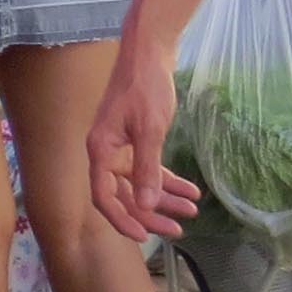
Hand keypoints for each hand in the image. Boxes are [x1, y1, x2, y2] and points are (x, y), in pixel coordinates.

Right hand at [85, 37, 200, 242]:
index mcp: (100, 150)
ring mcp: (119, 147)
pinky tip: (190, 190)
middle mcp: (105, 152)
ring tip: (191, 211)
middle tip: (178, 230)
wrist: (149, 55)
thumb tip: (147, 204)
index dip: (122, 219)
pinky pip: (149, 168)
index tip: (143, 236)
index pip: (104, 196)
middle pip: (123, 194)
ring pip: (139, 184)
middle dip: (150, 214)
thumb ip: (147, 168)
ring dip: (163, 199)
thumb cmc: (146, 88)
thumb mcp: (150, 130)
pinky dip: (168, 180)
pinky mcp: (134, 140)